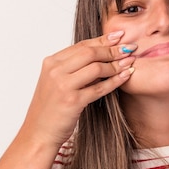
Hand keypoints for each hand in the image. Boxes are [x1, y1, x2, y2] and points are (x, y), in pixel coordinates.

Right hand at [19, 30, 135, 147]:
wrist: (38, 133)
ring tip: (129, 62)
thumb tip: (102, 57)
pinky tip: (126, 76)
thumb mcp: (57, 82)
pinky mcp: (72, 101)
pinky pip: (99, 88)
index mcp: (51, 62)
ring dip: (116, 65)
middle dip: (113, 49)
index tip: (119, 36)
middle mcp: (55, 71)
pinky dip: (115, 81)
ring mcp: (63, 85)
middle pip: (90, 52)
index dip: (103, 39)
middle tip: (130, 48)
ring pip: (96, 68)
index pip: (81, 45)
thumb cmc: (50, 109)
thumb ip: (74, 68)